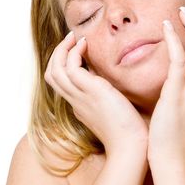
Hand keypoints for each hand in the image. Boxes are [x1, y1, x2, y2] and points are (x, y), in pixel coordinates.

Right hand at [44, 32, 147, 156]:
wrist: (132, 146)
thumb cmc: (131, 133)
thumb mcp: (116, 112)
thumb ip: (111, 99)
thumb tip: (116, 88)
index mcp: (80, 106)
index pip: (62, 83)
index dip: (64, 64)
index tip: (78, 51)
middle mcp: (76, 101)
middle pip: (51, 75)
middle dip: (58, 54)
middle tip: (71, 39)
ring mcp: (80, 96)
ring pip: (55, 69)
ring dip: (62, 49)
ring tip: (75, 37)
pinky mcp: (91, 91)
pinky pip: (71, 67)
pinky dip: (74, 52)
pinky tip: (86, 44)